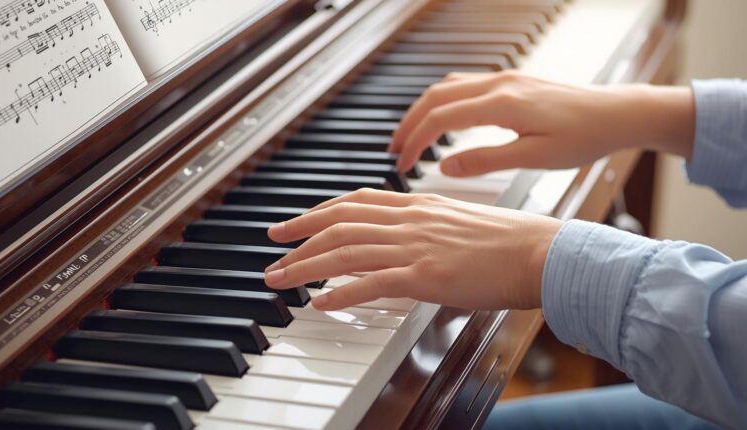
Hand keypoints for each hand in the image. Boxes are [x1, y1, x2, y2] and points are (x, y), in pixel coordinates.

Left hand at [264, 188, 562, 310]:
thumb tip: (404, 239)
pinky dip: (340, 292)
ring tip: (280, 277)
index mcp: (418, 205)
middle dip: (299, 234)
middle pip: (339, 223)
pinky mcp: (425, 275)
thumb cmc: (508, 241)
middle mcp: (410, 220)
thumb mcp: (459, 221)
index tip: (295, 221)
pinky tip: (320, 302)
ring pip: (344, 251)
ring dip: (305, 265)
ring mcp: (415, 246)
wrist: (540, 252)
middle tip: (272, 245)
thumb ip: (427, 225)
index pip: (355, 202)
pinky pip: (370, 283)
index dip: (318, 211)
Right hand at [390, 71, 694, 174]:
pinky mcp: (511, 81)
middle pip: (434, 97)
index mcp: (501, 104)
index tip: (402, 165)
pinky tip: (442, 117)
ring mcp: (504, 79)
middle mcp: (498, 84)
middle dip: (409, 124)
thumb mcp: (533, 159)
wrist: (616, 114)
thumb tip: (445, 167)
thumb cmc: (583, 137)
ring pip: (447, 87)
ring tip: (410, 135)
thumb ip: (484, 161)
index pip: (440, 120)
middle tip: (394, 150)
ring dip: (423, 110)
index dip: (415, 142)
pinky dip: (443, 101)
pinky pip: (464, 85)